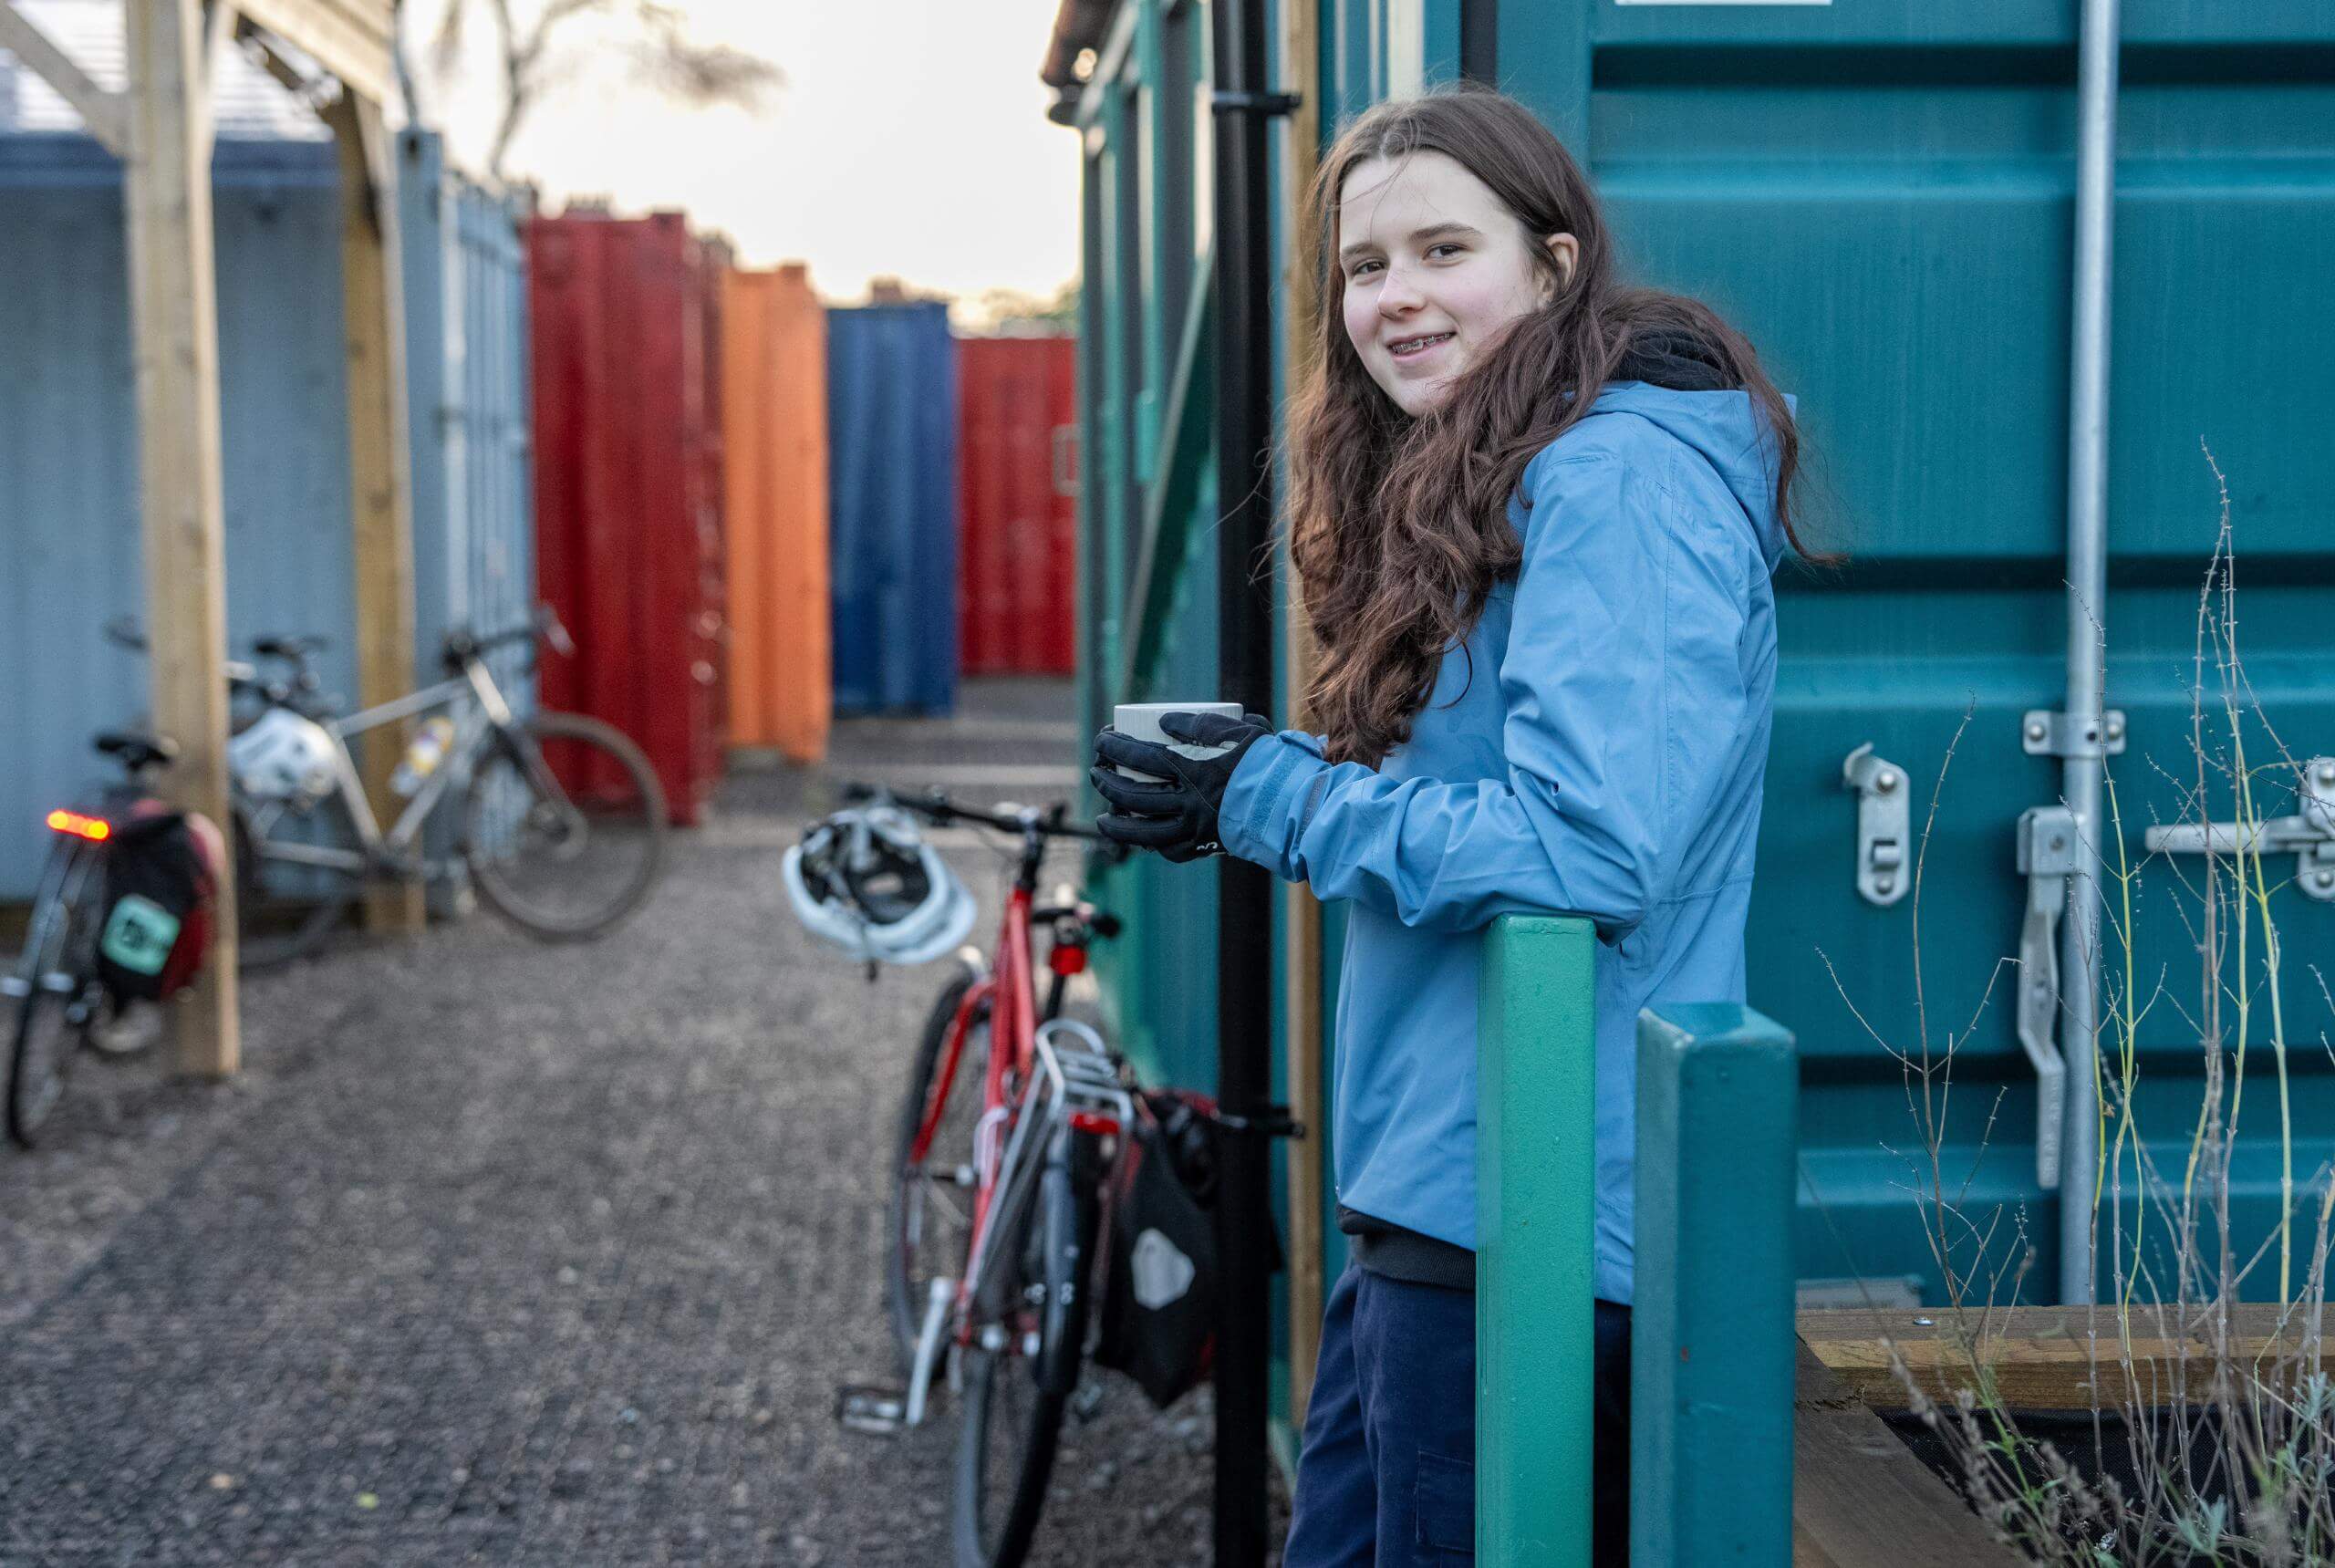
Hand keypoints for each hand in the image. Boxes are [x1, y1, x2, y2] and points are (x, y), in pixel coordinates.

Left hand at [1090, 711, 1273, 862]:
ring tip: (1102, 817)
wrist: (1295, 807)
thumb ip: (1201, 723)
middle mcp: (1188, 802)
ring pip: (1142, 832)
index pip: (1141, 756)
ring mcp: (1194, 829)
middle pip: (1133, 794)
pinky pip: (1167, 849)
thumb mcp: (1239, 729)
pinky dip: (1149, 843)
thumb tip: (1165, 721)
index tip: (1102, 739)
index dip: (1116, 747)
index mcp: (1194, 769)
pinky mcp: (1204, 847)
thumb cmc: (1270, 763)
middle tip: (1097, 771)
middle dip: (1108, 782)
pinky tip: (1140, 837)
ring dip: (1116, 824)